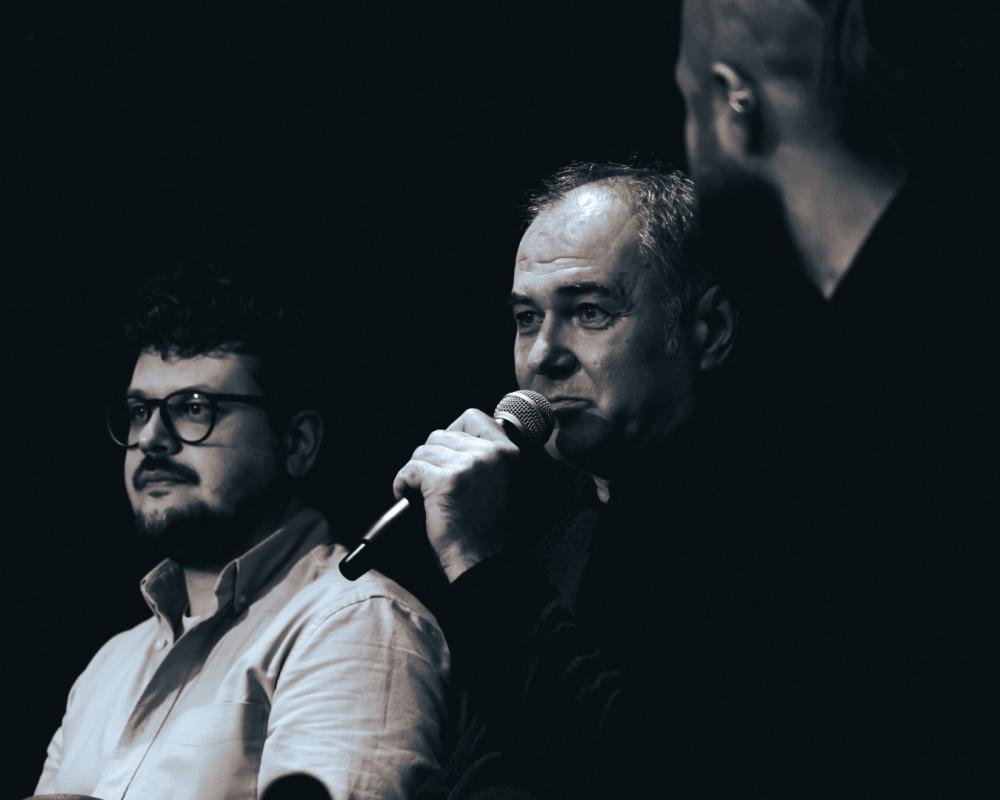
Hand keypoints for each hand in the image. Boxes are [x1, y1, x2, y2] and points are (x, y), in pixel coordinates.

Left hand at [393, 409, 519, 581]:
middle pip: (441, 434)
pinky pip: (410, 468)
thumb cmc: (488, 529)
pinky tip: (407, 496)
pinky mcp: (445, 480)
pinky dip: (402, 483)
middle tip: (431, 482)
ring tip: (420, 492)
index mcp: (508, 452)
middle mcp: (491, 453)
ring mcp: (468, 465)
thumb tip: (452, 438)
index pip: (473, 417)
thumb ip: (486, 457)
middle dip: (430, 458)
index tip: (446, 454)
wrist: (484, 561)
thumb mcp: (502, 482)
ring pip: (423, 451)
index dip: (453, 431)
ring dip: (416, 471)